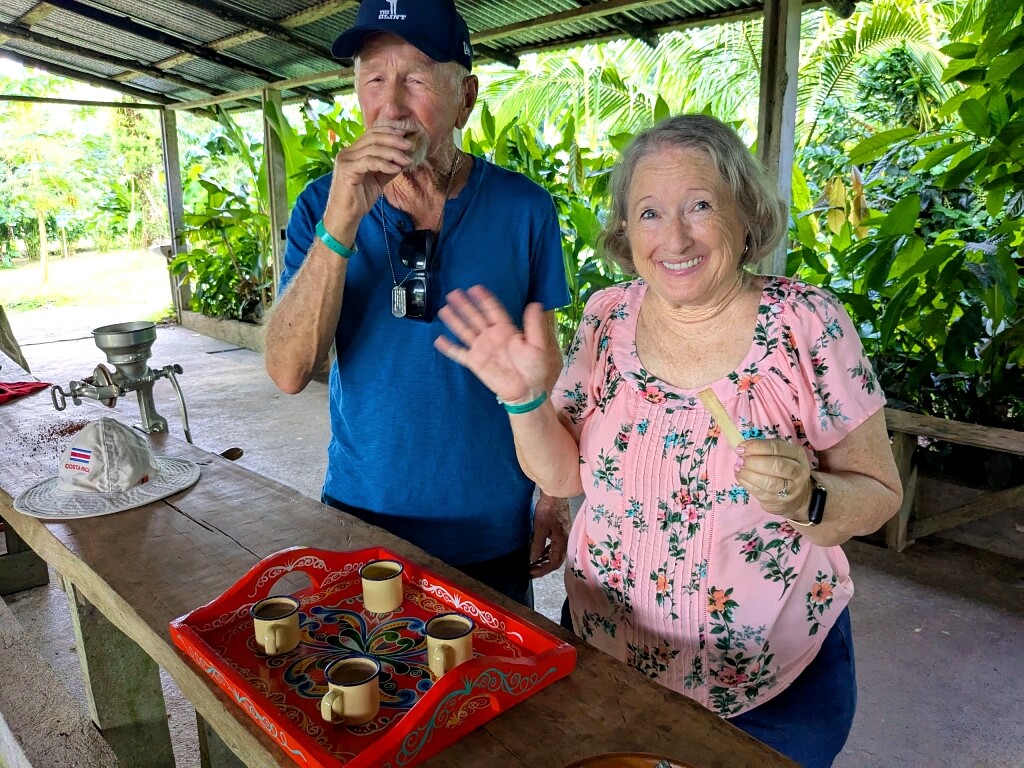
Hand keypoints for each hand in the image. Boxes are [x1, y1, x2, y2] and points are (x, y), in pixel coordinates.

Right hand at [322, 126, 415, 235]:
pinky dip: (385, 164)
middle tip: (410, 146)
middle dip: (394, 140)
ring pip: (373, 149)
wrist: (346, 217)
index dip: (389, 131)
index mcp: (353, 152)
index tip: (405, 135)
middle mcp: (347, 153)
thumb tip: (404, 159)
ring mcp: (345, 160)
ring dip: (393, 153)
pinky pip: (369, 162)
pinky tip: (396, 170)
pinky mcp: (347, 170)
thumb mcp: (378, 180)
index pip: (371, 133)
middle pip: (373, 137)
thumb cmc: (359, 199)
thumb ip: (387, 167)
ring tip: (406, 160)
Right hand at [434, 286, 551, 402]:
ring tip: (445, 309)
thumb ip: (534, 324)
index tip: (475, 288)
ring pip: (465, 331)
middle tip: (454, 293)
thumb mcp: (538, 344)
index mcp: (506, 330)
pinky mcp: (475, 362)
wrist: (526, 390)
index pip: (493, 310)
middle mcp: (491, 336)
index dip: (484, 299)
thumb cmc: (534, 368)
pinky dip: (449, 347)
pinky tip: (439, 340)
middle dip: (465, 305)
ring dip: (455, 320)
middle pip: (475, 317)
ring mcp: (481, 349)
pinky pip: (459, 353)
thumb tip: (535, 304)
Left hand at [529, 493, 569, 577]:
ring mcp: (563, 535)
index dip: (542, 570)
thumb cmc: (549, 508)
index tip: (530, 572)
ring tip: (533, 562)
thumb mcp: (540, 528)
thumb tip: (533, 559)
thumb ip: (537, 545)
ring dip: (544, 559)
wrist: (555, 493)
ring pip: (554, 553)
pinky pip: (553, 545)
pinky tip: (538, 550)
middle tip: (530, 570)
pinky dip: (546, 550)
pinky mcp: (559, 530)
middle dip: (543, 566)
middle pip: (555, 560)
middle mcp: (564, 541)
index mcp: (562, 542)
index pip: (554, 563)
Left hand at [734, 439, 812, 518]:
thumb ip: (765, 450)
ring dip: (749, 474)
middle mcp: (798, 472)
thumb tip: (742, 448)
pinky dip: (747, 483)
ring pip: (769, 482)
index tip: (741, 447)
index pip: (778, 447)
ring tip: (738, 468)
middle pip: (777, 465)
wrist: (796, 498)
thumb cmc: (784, 471)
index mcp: (798, 455)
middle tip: (740, 460)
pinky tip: (740, 476)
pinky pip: (761, 492)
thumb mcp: (782, 456)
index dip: (757, 446)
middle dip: (754, 461)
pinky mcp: (778, 502)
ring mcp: (790, 489)